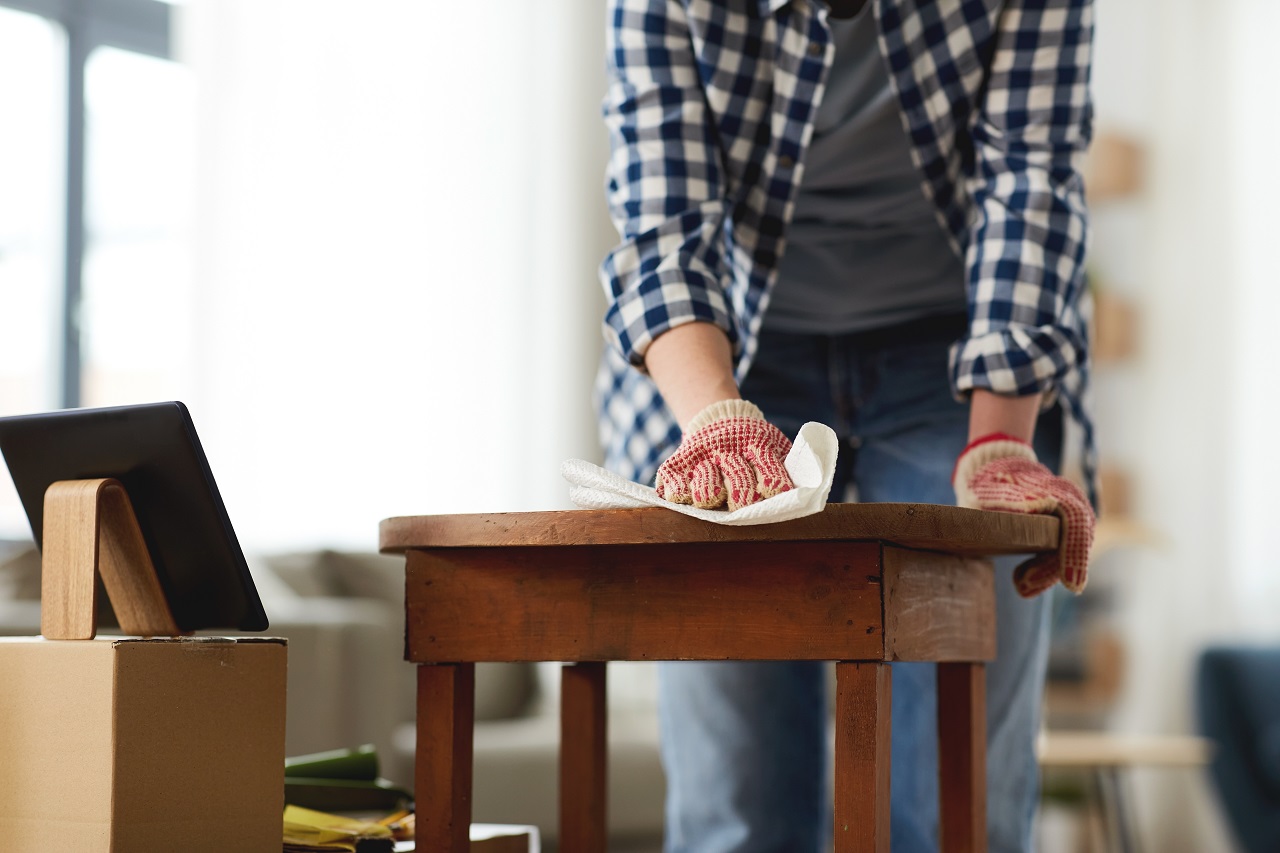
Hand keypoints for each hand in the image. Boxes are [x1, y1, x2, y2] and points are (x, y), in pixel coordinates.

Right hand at [655, 400, 794, 510]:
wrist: (720, 421)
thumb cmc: (755, 449)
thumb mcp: (777, 448)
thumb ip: (793, 468)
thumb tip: (810, 496)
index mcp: (759, 444)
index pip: (769, 470)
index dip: (773, 486)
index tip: (774, 496)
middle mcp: (729, 450)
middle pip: (738, 483)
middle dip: (743, 498)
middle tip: (743, 506)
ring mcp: (702, 457)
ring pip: (705, 487)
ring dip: (710, 496)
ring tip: (714, 500)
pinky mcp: (677, 464)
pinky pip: (672, 481)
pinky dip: (677, 493)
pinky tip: (683, 497)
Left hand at [953, 433, 1094, 597]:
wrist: (997, 472)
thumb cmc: (994, 481)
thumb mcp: (993, 488)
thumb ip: (1010, 500)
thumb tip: (1030, 510)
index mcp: (1057, 490)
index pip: (1074, 520)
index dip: (1074, 553)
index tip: (1071, 584)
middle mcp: (1072, 503)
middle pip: (1075, 542)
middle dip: (1053, 569)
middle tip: (1024, 586)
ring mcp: (1070, 518)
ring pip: (1068, 552)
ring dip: (1047, 573)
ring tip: (1021, 587)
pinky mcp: (1061, 532)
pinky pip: (1059, 554)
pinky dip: (1044, 571)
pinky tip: (1025, 584)